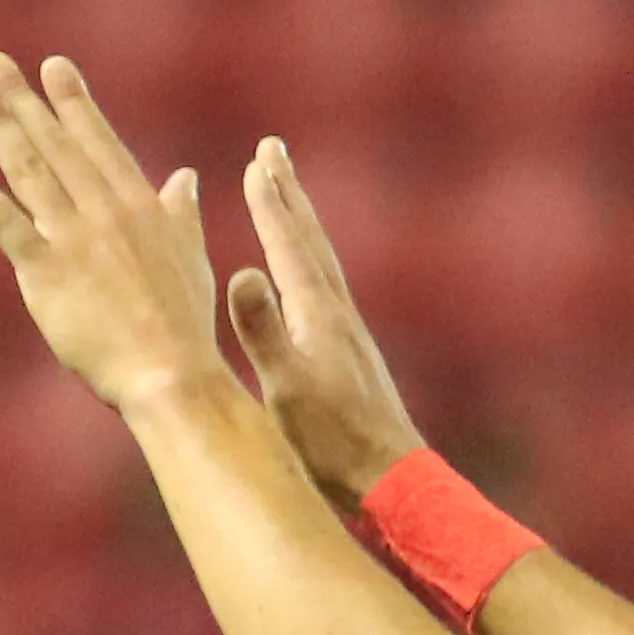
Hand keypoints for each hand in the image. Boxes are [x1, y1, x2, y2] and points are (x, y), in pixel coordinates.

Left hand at [0, 54, 231, 412]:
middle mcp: (104, 211)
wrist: (169, 373)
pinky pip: (4, 221)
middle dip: (24, 100)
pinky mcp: (45, 272)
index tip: (53, 67)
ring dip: (1, 124)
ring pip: (29, 169)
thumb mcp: (191, 259)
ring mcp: (73, 238)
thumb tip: (185, 176)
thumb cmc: (184, 325)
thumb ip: (181, 214)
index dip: (74, 103)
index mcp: (140, 207)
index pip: (99, 143)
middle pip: (56, 145)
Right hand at [228, 138, 431, 512]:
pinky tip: (309, 278)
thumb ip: (263, 331)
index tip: (258, 162)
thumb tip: (241, 272)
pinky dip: (312, 266)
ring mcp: (350, 335)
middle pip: (311, 239)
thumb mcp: (286, 389)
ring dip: (302, 225)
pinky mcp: (354, 358)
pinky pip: (328, 291)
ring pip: (322, 262)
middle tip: (274, 151)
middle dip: (288, 194)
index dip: (270, 203)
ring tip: (288, 198)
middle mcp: (338, 315)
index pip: (289, 245)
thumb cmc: (333, 444)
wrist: (392, 482)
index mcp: (318, 316)